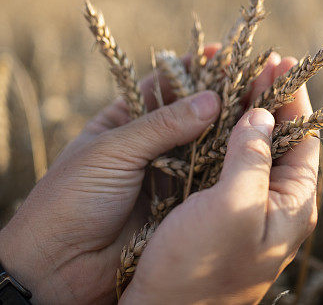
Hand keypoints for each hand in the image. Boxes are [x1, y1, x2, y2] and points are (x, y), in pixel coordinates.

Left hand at [0, 46, 296, 304]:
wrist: (56, 267)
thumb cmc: (72, 199)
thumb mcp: (113, 151)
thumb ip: (163, 126)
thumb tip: (212, 99)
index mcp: (123, 123)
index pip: (163, 87)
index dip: (192, 70)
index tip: (225, 54)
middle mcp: (148, 147)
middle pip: (190, 116)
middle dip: (221, 99)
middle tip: (257, 81)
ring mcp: (165, 178)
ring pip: (205, 150)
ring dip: (231, 133)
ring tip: (266, 110)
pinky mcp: (178, 210)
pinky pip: (207, 185)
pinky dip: (228, 171)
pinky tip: (255, 153)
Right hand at [120, 56, 317, 304]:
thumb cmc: (201, 267)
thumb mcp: (234, 207)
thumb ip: (252, 158)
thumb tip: (263, 115)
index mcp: (291, 205)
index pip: (304, 138)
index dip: (293, 97)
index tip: (281, 61)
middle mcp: (273, 206)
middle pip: (279, 140)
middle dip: (269, 100)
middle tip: (256, 63)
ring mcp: (245, 211)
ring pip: (251, 150)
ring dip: (243, 115)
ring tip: (232, 81)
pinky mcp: (216, 215)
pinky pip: (225, 166)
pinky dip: (220, 137)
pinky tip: (205, 120)